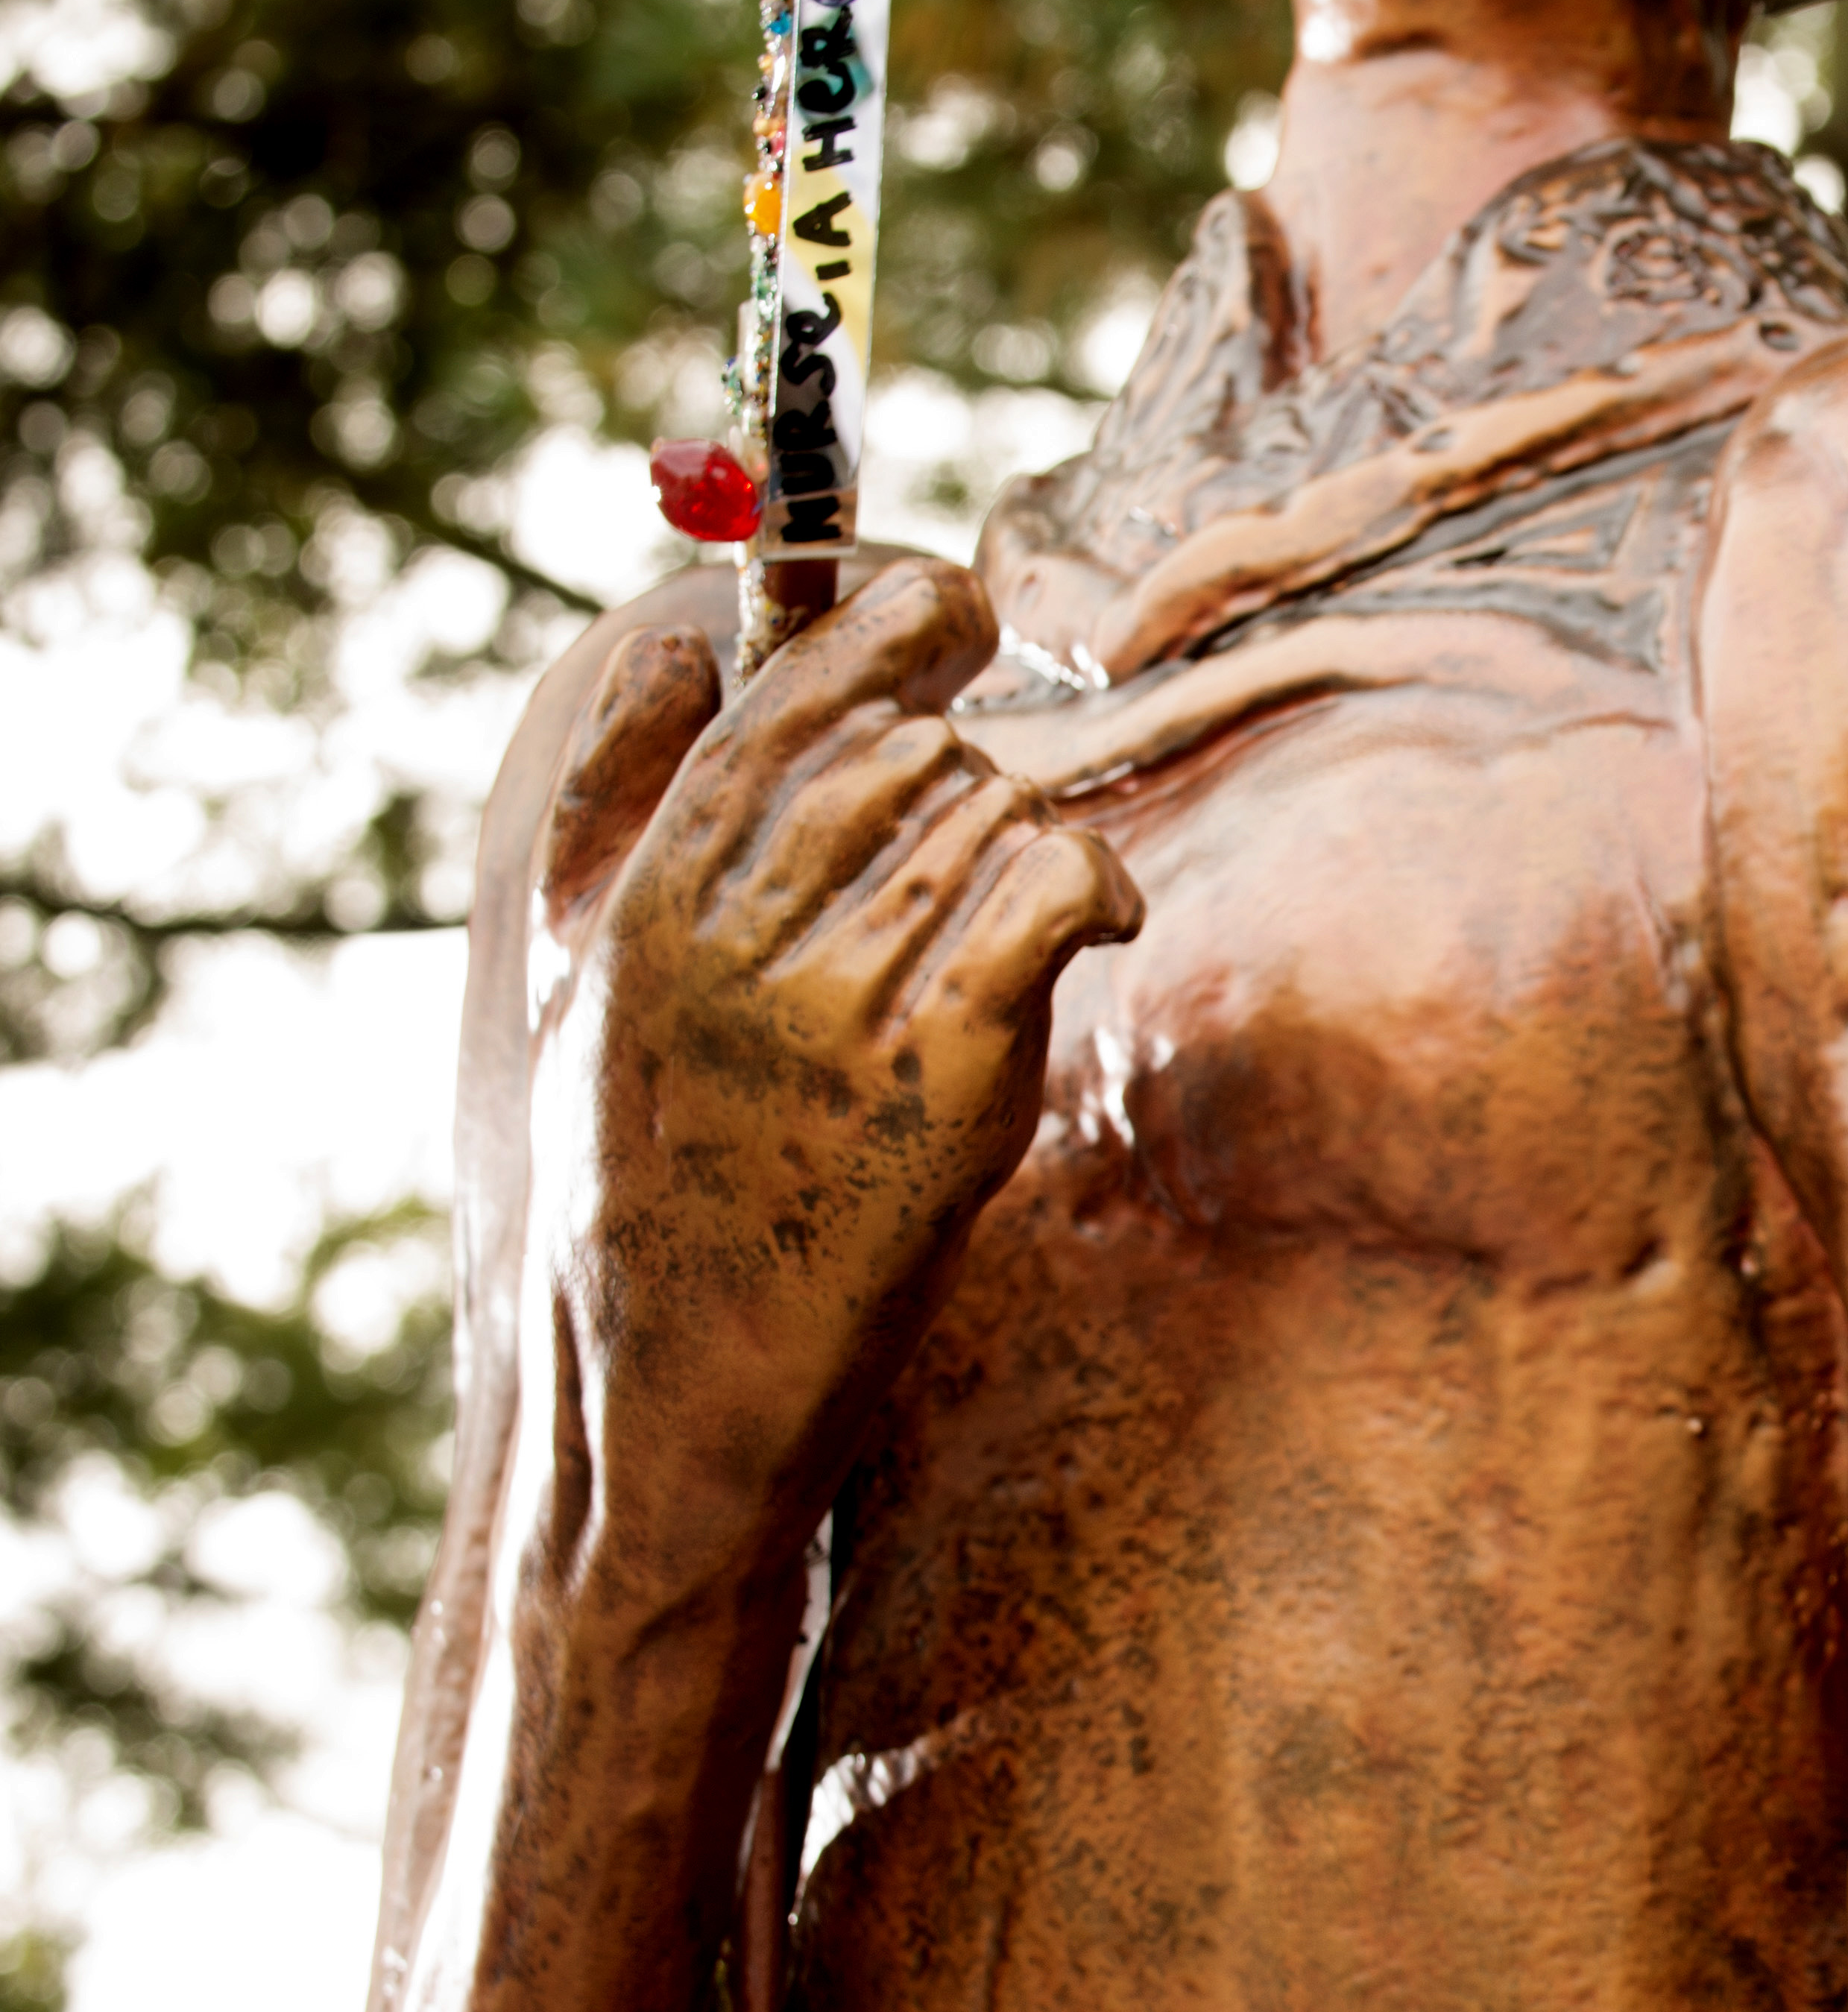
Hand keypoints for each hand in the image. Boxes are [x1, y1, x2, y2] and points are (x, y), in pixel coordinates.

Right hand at [526, 558, 1142, 1585]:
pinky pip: (1040, 893)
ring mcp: (830, 1007)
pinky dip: (1087, 879)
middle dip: (971, 768)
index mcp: (648, 903)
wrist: (667, 1409)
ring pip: (982, 813)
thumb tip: (662, 643)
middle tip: (985, 844)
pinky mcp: (933, 1079)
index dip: (882, 622)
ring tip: (1028, 922)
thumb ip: (605, 809)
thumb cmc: (639, 1201)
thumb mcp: (581, 991)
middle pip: (899, 749)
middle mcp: (728, 937)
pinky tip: (1101, 920)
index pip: (779, 698)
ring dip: (1028, 845)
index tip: (951, 602)